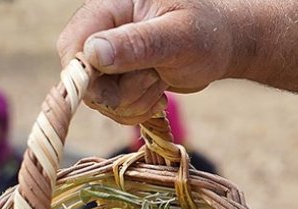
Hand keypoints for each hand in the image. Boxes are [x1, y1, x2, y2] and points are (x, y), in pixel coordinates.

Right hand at [57, 0, 261, 123]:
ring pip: (97, 97)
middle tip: (153, 80)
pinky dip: (134, 110)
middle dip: (117, 92)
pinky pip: (111, 107)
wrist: (223, 45)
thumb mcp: (180, 36)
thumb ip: (138, 43)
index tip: (116, 87)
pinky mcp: (116, 77)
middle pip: (81, 76)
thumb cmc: (209, 32)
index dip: (86, 74)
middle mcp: (102, 30)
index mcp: (111, 6)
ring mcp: (108, 56)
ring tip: (159, 83)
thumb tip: (94, 53)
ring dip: (131, 103)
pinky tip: (158, 96)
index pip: (73, 43)